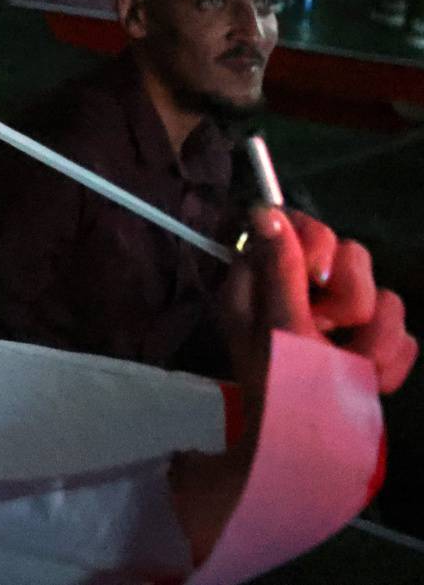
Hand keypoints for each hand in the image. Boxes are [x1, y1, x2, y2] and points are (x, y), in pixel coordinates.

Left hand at [222, 207, 415, 395]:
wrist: (314, 454)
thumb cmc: (283, 388)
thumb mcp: (279, 327)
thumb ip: (280, 269)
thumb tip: (264, 210)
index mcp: (264, 282)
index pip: (295, 224)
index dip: (316, 241)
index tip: (319, 272)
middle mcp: (301, 294)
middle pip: (350, 255)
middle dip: (351, 298)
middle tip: (334, 329)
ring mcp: (339, 321)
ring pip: (383, 295)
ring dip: (375, 338)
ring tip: (356, 366)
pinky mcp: (370, 347)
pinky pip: (401, 332)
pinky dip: (390, 361)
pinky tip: (371, 381)